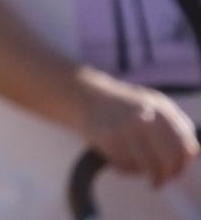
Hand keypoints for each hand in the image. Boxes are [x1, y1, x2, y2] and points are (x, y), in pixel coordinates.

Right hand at [82, 72, 200, 185]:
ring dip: (144, 174)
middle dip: (165, 176)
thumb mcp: (156, 105)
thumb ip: (178, 126)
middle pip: (167, 161)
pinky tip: (120, 159)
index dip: (182, 165)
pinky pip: (124, 165)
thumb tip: (192, 155)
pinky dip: (125, 169)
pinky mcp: (106, 137)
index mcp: (162, 109)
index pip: (184, 148)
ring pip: (145, 166)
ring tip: (138, 170)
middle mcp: (144, 117)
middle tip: (159, 181)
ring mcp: (124, 126)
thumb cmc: (127, 105)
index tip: (175, 172)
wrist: (86, 95)